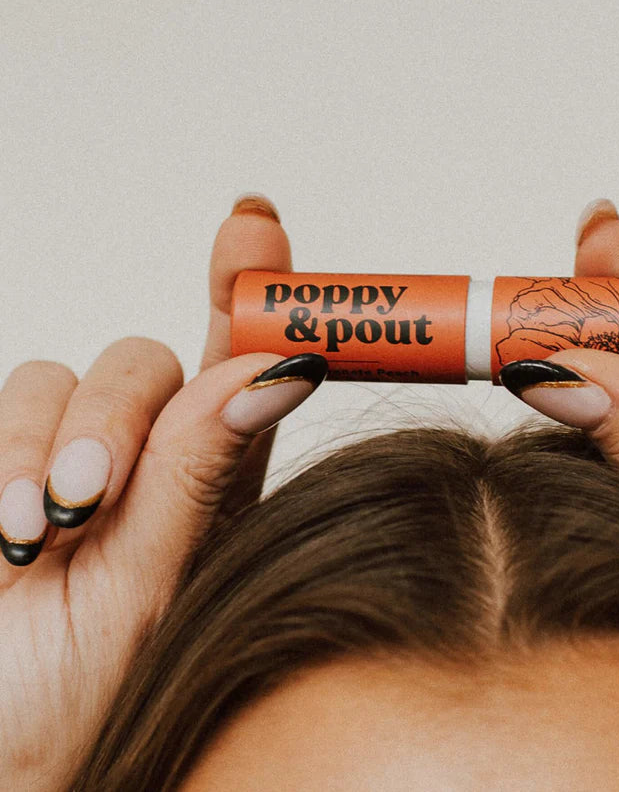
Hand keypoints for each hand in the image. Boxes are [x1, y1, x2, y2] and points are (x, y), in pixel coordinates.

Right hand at [0, 197, 319, 789]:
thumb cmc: (82, 700)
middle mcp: (146, 458)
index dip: (250, 290)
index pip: (242, 364)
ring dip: (43, 447)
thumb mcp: (151, 587)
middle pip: (147, 363)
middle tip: (92, 497)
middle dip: (118, 416)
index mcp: (211, 482)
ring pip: (61, 376)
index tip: (252, 223)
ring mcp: (64, 455)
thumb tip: (286, 364)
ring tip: (34, 537)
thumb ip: (203, 471)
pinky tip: (0, 534)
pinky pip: (4, 403)